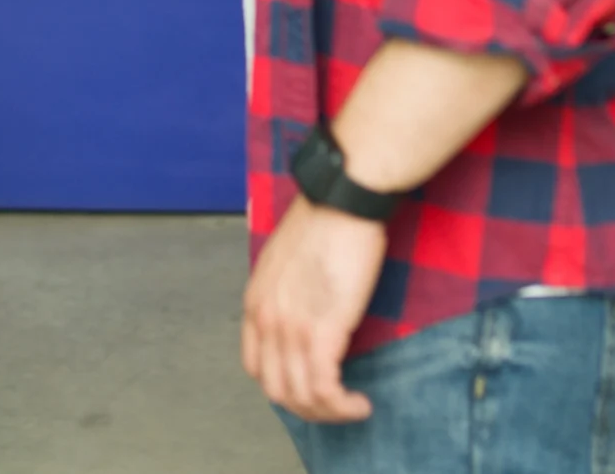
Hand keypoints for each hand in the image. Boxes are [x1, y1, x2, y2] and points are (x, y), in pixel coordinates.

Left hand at [242, 195, 386, 422]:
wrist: (342, 201)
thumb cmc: (325, 221)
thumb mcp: (288, 260)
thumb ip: (287, 292)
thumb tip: (306, 312)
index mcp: (255, 302)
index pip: (255, 366)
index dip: (282, 385)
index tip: (309, 386)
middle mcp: (265, 320)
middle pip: (275, 389)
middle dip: (306, 408)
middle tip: (335, 406)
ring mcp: (290, 329)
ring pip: (300, 396)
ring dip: (329, 413)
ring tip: (352, 408)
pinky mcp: (321, 332)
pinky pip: (325, 388)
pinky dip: (342, 405)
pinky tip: (360, 403)